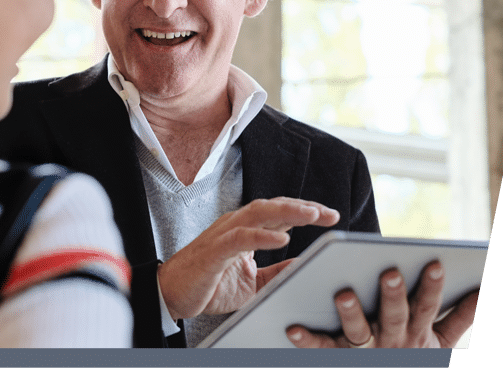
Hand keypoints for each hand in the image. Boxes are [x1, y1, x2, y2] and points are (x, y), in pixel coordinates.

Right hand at [157, 197, 339, 320]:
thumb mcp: (252, 281)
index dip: (306, 211)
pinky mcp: (214, 251)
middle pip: (273, 206)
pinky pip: (240, 238)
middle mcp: (235, 225)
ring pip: (259, 213)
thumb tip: (303, 264)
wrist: (172, 295)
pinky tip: (282, 238)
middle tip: (329, 213)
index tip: (331, 216)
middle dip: (303, 207)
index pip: (280, 213)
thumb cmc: (208, 284)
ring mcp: (223, 235)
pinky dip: (262, 235)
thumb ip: (276, 272)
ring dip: (287, 212)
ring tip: (312, 214)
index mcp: (245, 229)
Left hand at [286, 261, 479, 347]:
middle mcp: (393, 341)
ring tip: (342, 294)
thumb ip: (462, 316)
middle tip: (391, 272)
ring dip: (352, 313)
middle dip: (395, 295)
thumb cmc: (416, 355)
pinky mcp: (339, 356)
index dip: (433, 288)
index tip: (435, 263)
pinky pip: (322, 349)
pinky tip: (292, 328)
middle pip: (394, 316)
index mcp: (418, 333)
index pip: (428, 307)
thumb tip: (485, 287)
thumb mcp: (442, 341)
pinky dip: (307, 340)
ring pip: (359, 332)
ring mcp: (365, 350)